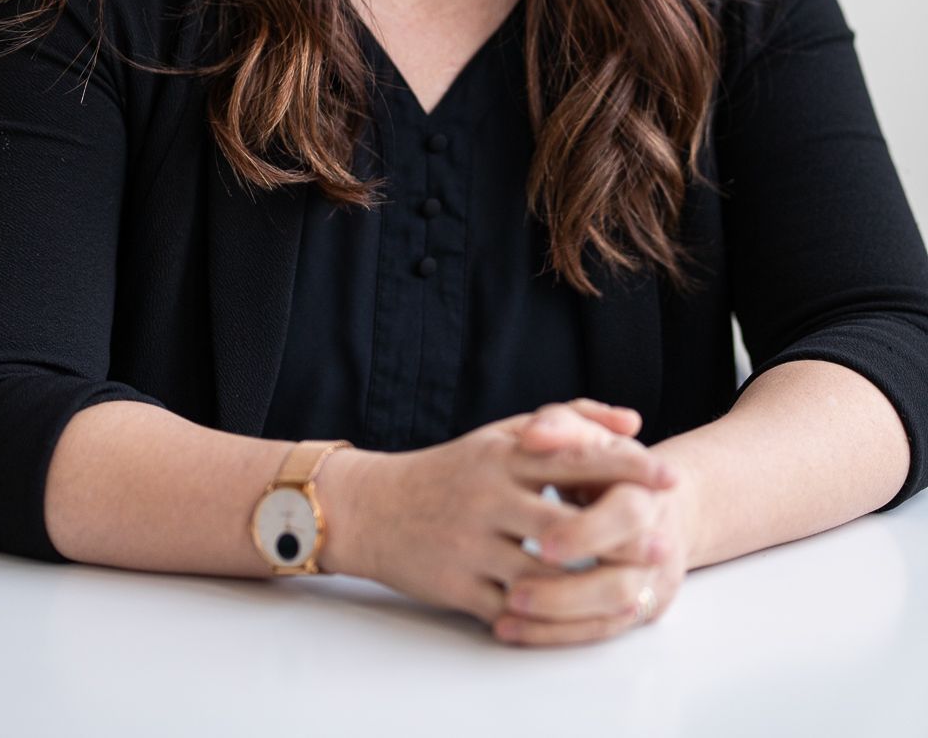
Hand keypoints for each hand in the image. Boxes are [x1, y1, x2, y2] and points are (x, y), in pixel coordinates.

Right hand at [348, 400, 673, 630]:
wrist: (372, 507)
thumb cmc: (452, 469)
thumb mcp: (503, 435)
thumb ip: (570, 421)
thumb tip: (632, 422)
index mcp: (503, 456)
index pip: (573, 457)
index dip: (625, 467)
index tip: (669, 477)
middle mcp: (487, 497)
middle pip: (561, 521)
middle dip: (614, 537)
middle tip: (662, 545)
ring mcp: (470, 544)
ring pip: (540, 576)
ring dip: (590, 588)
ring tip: (634, 592)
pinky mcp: (456, 586)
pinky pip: (510, 610)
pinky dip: (548, 619)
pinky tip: (580, 620)